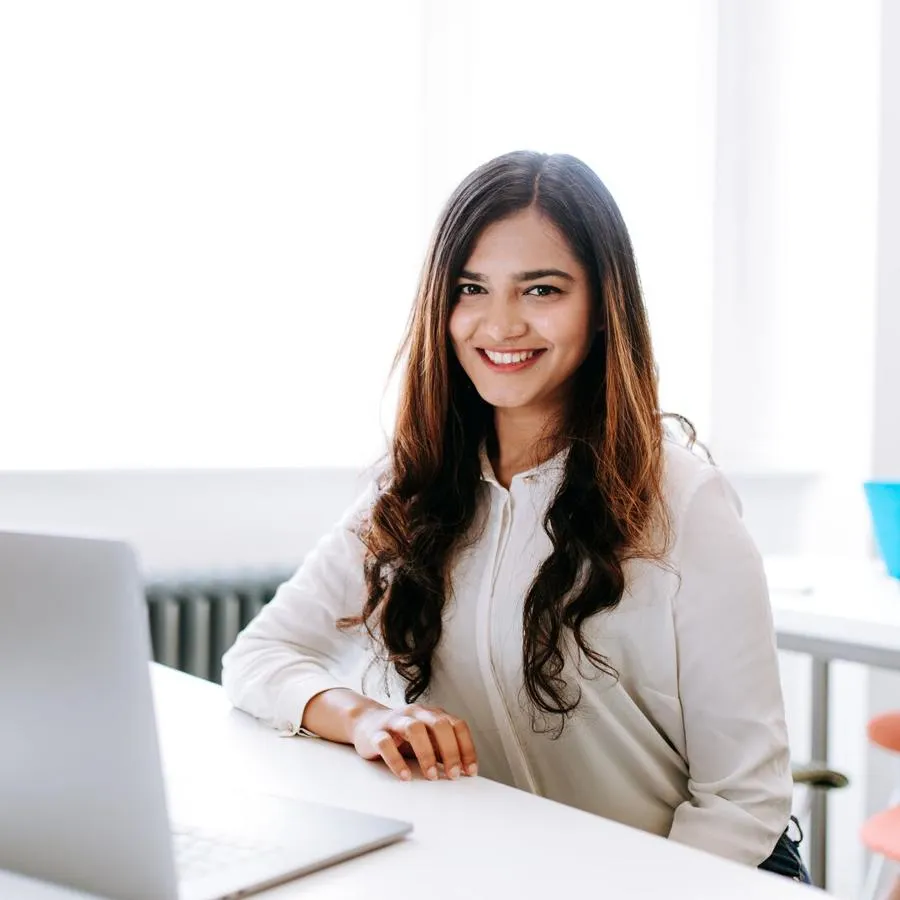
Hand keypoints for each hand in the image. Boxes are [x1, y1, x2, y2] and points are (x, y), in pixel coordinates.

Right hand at [350, 703, 477, 781]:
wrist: (366, 722)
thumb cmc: (402, 735)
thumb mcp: (427, 738)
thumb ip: (442, 749)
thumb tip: (463, 771)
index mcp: (432, 714)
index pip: (457, 725)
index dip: (466, 748)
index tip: (470, 771)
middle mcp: (416, 713)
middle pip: (439, 724)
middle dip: (450, 751)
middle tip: (453, 775)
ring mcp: (395, 721)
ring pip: (414, 729)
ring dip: (426, 754)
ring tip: (431, 776)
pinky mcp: (376, 733)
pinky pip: (386, 744)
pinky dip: (397, 761)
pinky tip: (405, 776)